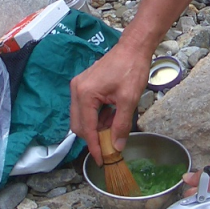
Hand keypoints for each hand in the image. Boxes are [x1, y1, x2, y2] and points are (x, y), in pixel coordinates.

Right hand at [70, 43, 152, 164]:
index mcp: (85, 94)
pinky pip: (86, 108)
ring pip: (82, 118)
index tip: (102, 160)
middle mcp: (76, 90)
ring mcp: (78, 87)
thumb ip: (121, 125)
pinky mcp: (84, 85)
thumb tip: (117, 147)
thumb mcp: (129, 100)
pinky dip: (97, 116)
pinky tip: (111, 116)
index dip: (94, 147)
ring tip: (114, 127)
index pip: (87, 128)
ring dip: (96, 127)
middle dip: (94, 137)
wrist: (133, 48)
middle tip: (111, 146)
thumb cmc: (131, 69)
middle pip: (79, 125)